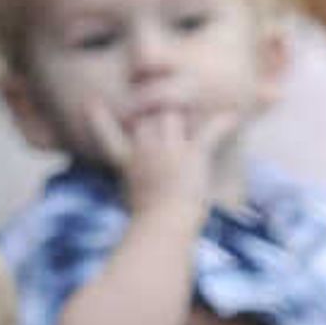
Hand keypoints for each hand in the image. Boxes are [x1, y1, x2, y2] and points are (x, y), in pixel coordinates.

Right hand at [88, 102, 214, 221]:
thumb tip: (134, 186)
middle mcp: (144, 151)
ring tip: (199, 100)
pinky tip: (234, 116)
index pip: (106, 135)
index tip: (91, 103)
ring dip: (185, 108)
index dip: (99, 120)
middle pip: (144, 112)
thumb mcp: (132, 202)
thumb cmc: (150, 228)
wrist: (163, 230)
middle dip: (152, 102)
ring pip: (172, 112)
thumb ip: (133, 185)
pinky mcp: (191, 155)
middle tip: (164, 94)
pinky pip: (210, 131)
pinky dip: (224, 123)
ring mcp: (167, 151)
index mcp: (127, 164)